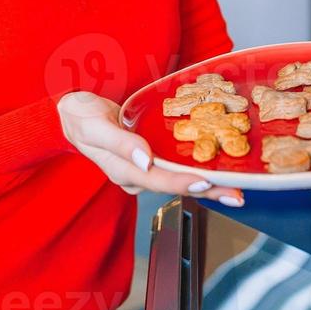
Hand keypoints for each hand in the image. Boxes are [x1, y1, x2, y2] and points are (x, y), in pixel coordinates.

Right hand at [57, 91, 244, 206]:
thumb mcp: (94, 125)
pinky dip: (198, 168)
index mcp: (122, 170)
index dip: (182, 182)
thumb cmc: (80, 116)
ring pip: (180, 178)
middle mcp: (137, 174)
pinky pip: (176, 167)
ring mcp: (144, 168)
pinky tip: (219, 167)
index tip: (206, 182)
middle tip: (238, 196)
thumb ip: (119, 142)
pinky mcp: (150, 158)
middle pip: (176, 185)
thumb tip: (146, 159)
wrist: (71, 113)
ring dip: (209, 184)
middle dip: (208, 191)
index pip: (157, 179)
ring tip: (238, 188)